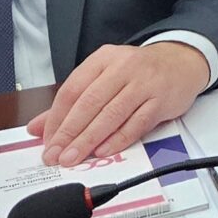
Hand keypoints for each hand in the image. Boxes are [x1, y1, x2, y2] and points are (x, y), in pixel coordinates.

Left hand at [26, 41, 210, 165]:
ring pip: (111, 114)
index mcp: (103, 59)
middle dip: (69, 133)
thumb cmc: (137, 72)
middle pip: (90, 103)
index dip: (56, 118)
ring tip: (73, 158)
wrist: (181, 62)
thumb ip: (71, 102)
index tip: (47, 140)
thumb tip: (36, 127)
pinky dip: (118, 139)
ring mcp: (144, 83)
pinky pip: (136, 123)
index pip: (73, 89)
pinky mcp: (161, 100)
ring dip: (89, 140)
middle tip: (55, 155)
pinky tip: (103, 151)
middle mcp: (123, 67)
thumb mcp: (103, 76)